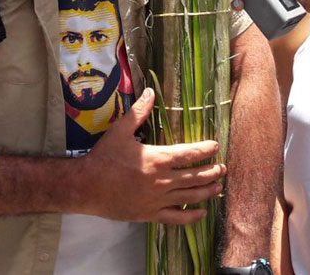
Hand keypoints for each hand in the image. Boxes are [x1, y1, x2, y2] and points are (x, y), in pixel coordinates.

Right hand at [77, 88, 224, 223]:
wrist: (87, 186)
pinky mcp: (151, 214)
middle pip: (196, 176)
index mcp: (157, 158)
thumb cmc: (103, 157)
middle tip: (222, 168)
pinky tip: (202, 213)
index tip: (216, 146)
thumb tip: (150, 92)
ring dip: (208, 191)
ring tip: (218, 187)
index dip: (206, 149)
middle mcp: (162, 180)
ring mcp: (158, 200)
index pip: (189, 153)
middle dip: (212, 171)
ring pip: (191, 197)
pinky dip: (192, 216)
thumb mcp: (120, 131)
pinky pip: (177, 217)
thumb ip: (138, 112)